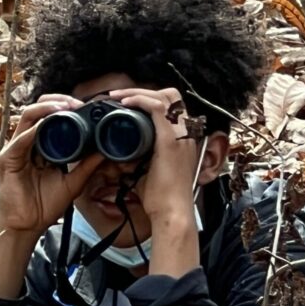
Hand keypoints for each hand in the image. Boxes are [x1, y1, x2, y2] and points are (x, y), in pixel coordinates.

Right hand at [0, 94, 105, 237]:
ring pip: (28, 116)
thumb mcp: (73, 182)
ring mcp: (16, 149)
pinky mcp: (8, 159)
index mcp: (40, 144)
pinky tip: (47, 125)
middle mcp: (27, 142)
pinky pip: (21, 139)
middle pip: (38, 109)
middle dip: (58, 101)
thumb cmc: (45, 205)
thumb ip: (88, 166)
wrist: (28, 226)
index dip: (66, 106)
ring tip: (66, 107)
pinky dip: (34, 130)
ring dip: (47, 108)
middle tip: (78, 104)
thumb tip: (106, 150)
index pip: (50, 115)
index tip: (86, 107)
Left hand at [109, 87, 201, 223]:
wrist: (172, 213)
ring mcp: (181, 134)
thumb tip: (120, 153)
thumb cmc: (162, 198)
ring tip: (117, 97)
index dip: (149, 99)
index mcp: (184, 138)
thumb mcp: (150, 170)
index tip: (126, 103)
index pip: (171, 105)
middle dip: (143, 91)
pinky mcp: (171, 140)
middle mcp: (187, 132)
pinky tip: (125, 103)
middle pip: (170, 95)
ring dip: (137, 92)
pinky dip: (140, 100)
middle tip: (119, 97)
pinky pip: (157, 107)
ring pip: (163, 96)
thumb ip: (140, 158)